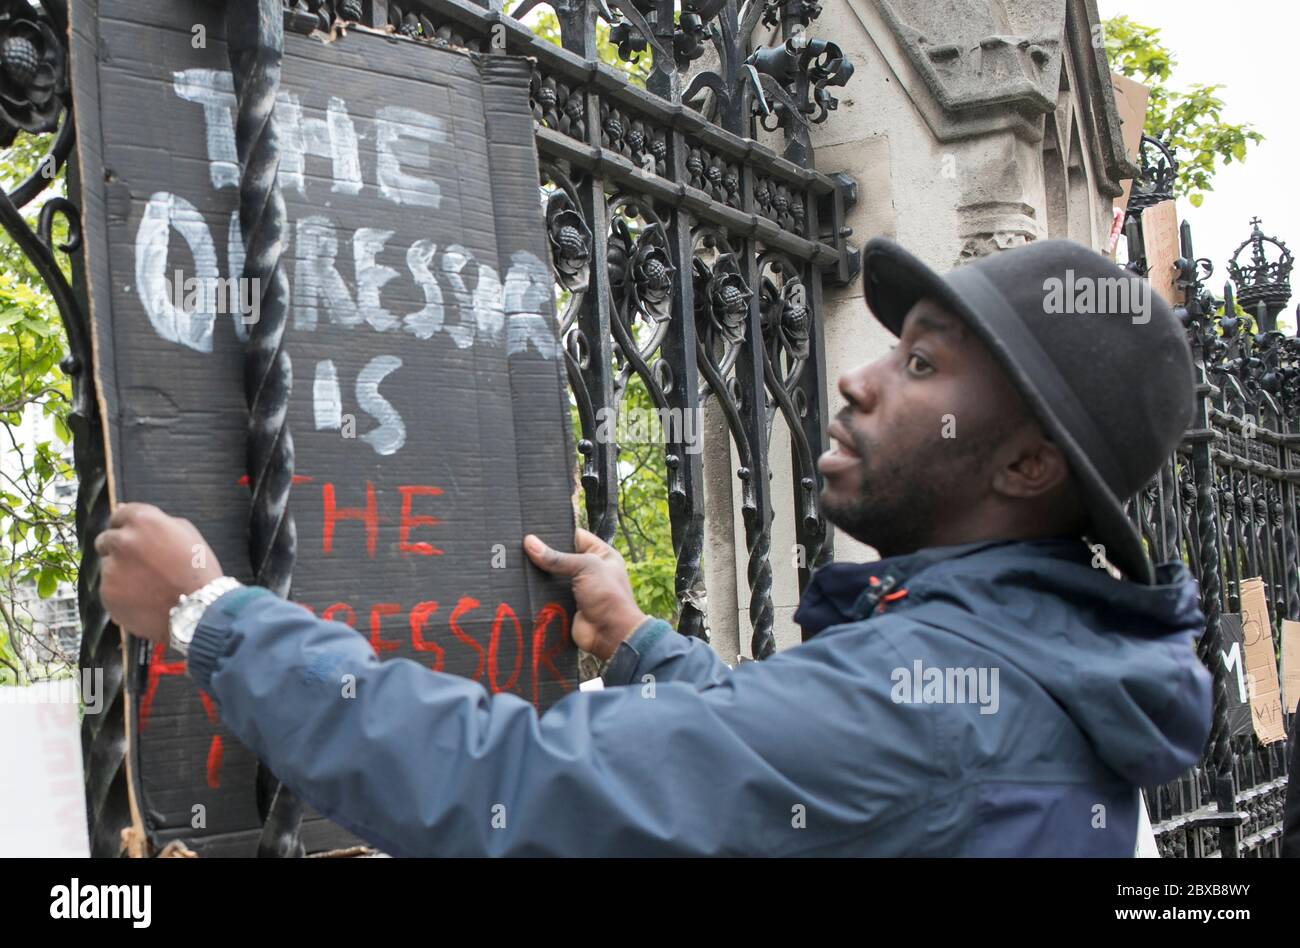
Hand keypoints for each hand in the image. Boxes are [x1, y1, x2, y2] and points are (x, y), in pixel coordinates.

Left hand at [96, 503, 223, 644]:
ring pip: (107, 565)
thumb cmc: (198, 571)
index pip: (120, 514)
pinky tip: (143, 598)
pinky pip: (108, 588)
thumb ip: (156, 520)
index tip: (133, 536)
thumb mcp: (187, 535)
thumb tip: (125, 509)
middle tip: (140, 563)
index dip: (127, 525)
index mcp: (144, 522)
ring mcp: (112, 568)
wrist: (199, 610)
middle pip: (106, 539)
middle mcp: (123, 541)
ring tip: (147, 585)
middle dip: (118, 549)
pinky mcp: (107, 592)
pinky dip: (121, 592)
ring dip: (121, 572)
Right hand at [523, 529, 645, 660]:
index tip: (532, 528)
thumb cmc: (608, 596)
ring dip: (537, 573)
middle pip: (560, 556)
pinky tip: (518, 583)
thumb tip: (529, 543)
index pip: (575, 536)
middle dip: (542, 554)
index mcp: (600, 554)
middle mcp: (588, 569)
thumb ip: (557, 557)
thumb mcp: (586, 568)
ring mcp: (576, 587)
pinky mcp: (565, 604)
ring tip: (513, 562)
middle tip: (516, 545)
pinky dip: (536, 591)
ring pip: (551, 575)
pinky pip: (547, 593)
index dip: (556, 532)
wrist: (611, 634)